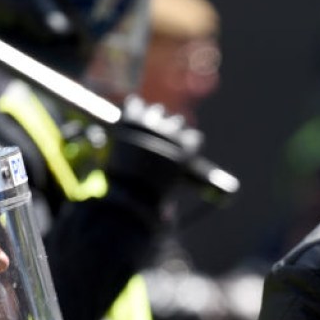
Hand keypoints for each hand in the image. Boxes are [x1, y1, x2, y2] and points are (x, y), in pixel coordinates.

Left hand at [106, 95, 225, 209]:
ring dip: (155, 115)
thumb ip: (167, 205)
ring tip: (151, 112)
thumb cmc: (147, 202)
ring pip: (156, 112)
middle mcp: (171, 137)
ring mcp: (151, 127)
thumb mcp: (162, 206)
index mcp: (185, 155)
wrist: (126, 190)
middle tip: (166, 128)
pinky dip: (134, 106)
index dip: (189, 142)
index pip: (194, 140)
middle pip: (176, 122)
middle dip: (172, 126)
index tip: (186, 143)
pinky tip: (133, 103)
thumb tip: (166, 216)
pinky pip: (134, 106)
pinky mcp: (131, 122)